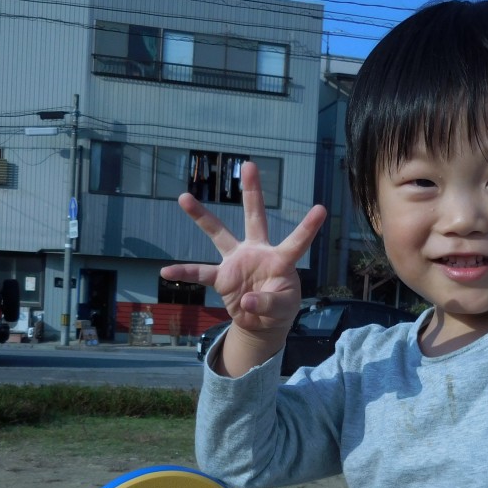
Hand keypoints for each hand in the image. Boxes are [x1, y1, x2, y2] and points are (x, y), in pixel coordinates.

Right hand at [161, 161, 326, 373]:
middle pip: (255, 217)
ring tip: (184, 198)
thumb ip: (268, 303)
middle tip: (249, 164)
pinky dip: (184, 274)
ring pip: (218, 234)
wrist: (261, 322)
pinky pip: (199, 273)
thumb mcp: (282, 308)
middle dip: (252, 192)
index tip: (321, 209)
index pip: (297, 241)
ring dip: (202, 217)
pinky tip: (166, 273)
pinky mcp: (222, 277)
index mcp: (280, 260)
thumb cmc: (279, 309)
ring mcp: (237, 262)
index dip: (308, 227)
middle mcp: (257, 252)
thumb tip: (247, 300)